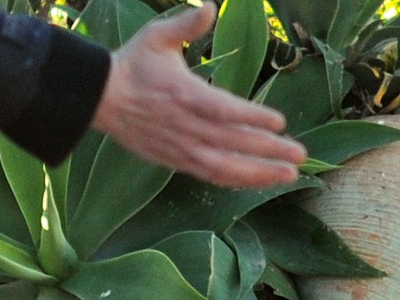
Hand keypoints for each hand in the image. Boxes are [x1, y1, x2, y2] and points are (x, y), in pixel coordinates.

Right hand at [92, 2, 305, 187]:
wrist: (99, 98)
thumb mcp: (157, 37)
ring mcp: (180, 147)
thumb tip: (209, 6)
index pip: (222, 109)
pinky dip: (236, 181)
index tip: (280, 121)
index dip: (251, 117)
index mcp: (182, 93)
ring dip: (258, 173)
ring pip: (224, 166)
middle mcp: (184, 125)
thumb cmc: (133, 64)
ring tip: (289, 174)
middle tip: (299, 154)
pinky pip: (210, 175)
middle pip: (231, 142)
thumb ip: (186, 25)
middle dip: (267, 150)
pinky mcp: (176, 161)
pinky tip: (261, 181)